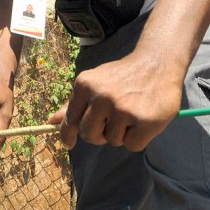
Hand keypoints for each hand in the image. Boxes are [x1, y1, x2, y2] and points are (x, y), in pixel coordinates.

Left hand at [48, 51, 182, 150]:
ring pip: (112, 141)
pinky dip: (137, 139)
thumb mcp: (95, 83)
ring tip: (131, 113)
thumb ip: (75, 104)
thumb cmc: (122, 76)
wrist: (157, 63)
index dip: (67, 135)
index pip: (71, 119)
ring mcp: (123, 109)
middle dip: (99, 134)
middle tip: (111, 122)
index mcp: (85, 85)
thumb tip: (52, 121)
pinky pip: (132, 145)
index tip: (68, 143)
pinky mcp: (145, 121)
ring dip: (121, 133)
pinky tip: (142, 120)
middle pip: (89, 136)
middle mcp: (101, 96)